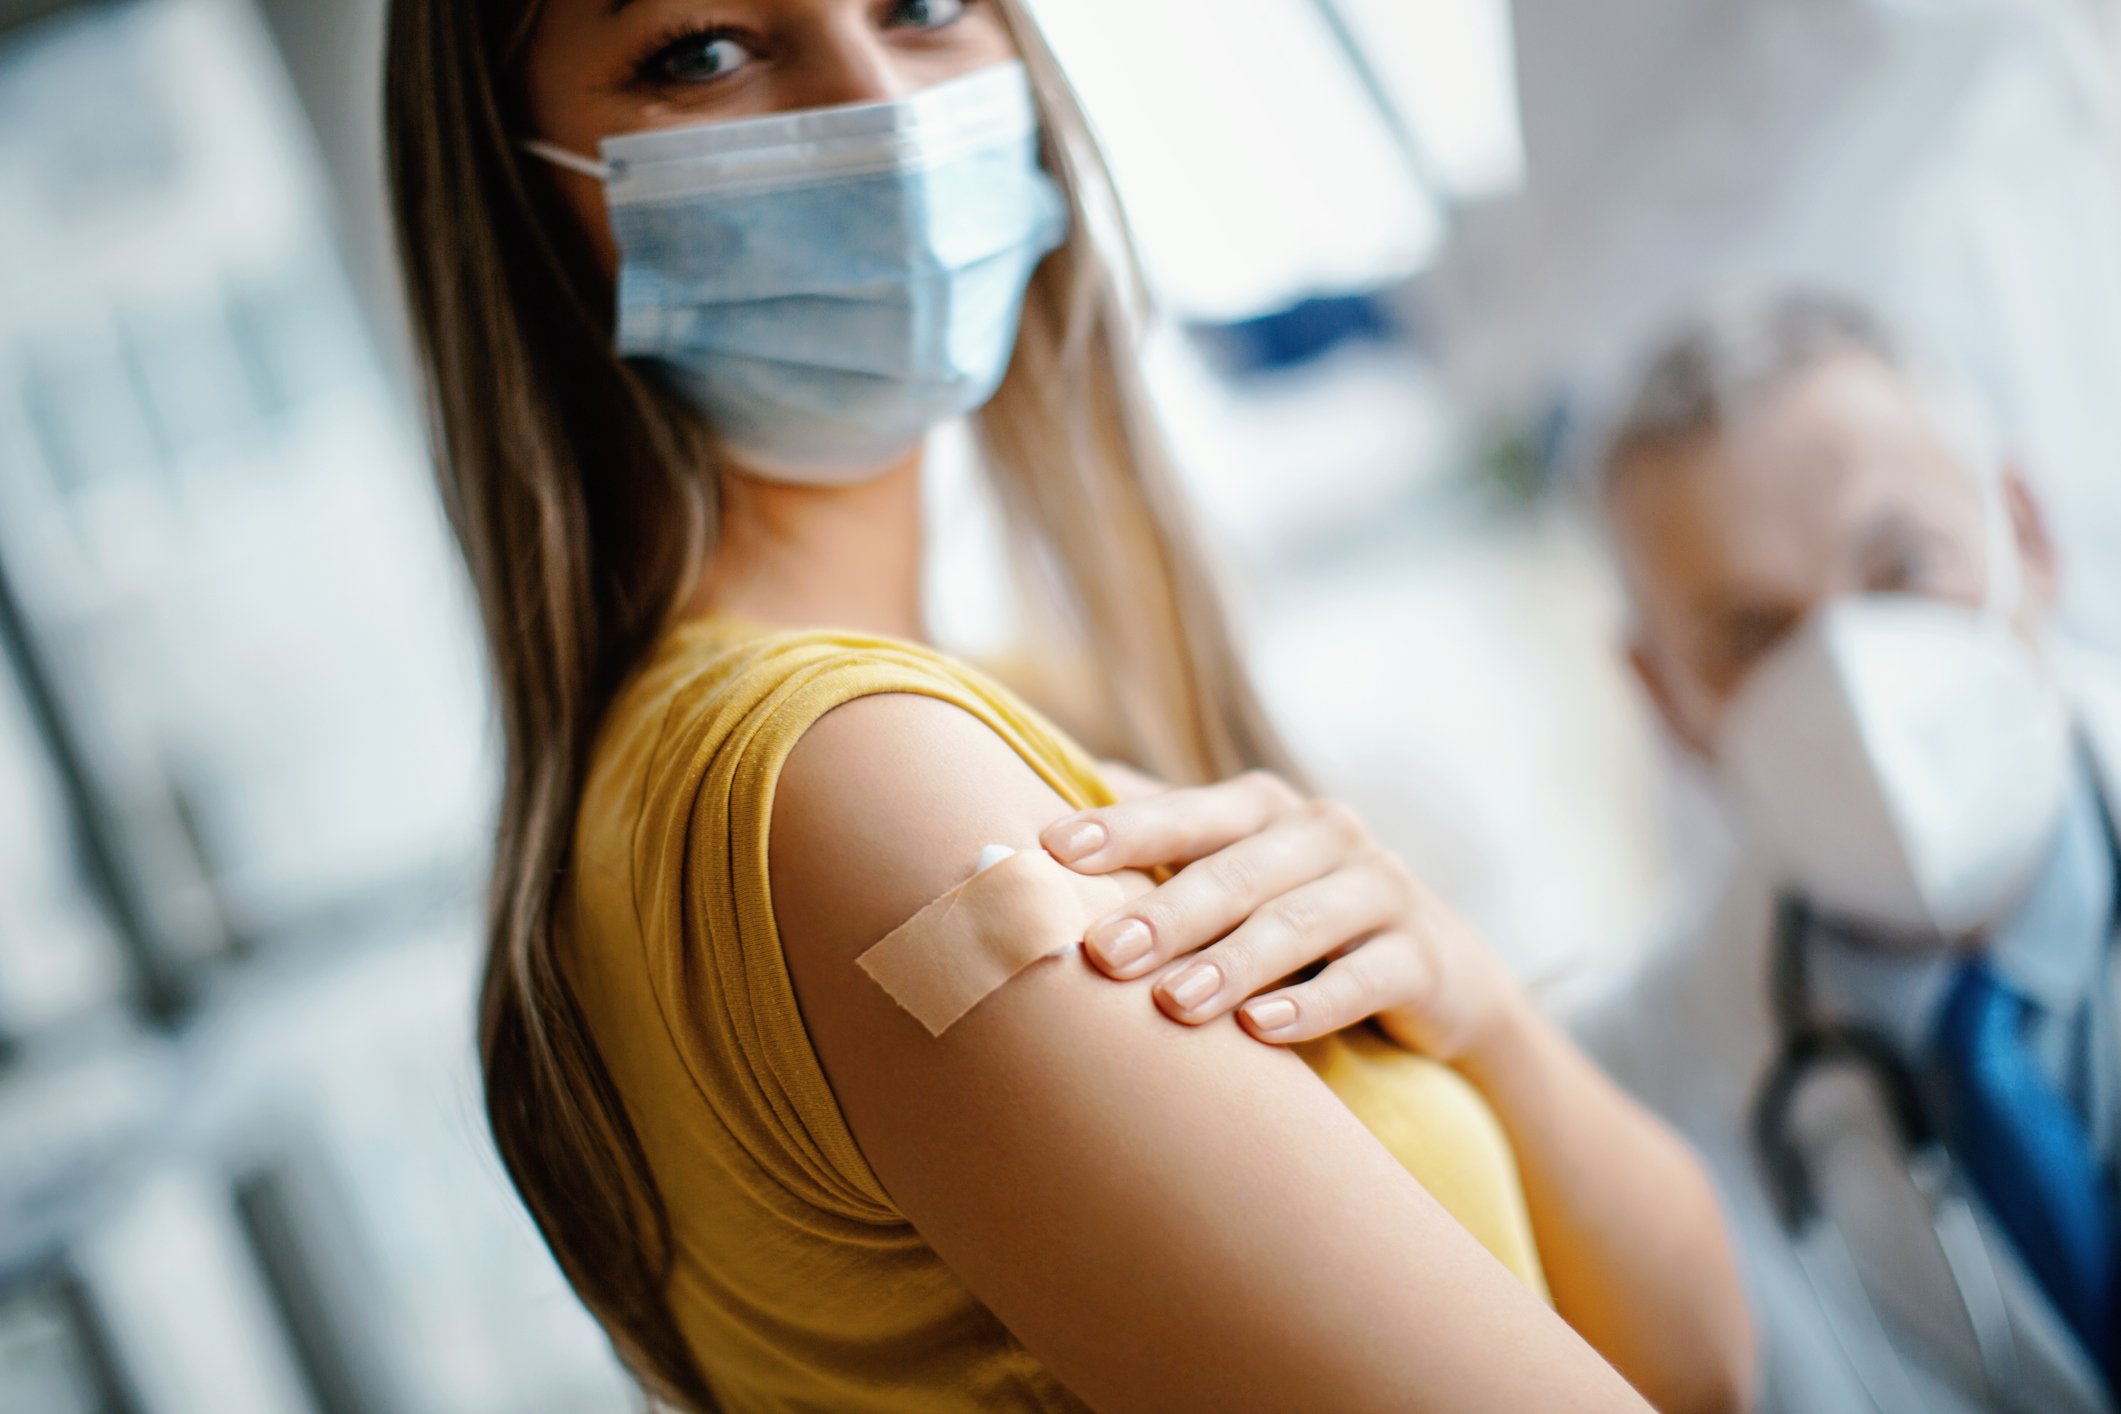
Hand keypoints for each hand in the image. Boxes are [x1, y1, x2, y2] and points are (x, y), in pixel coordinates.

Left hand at [1040, 771, 1518, 1060]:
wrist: (1437, 972)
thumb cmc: (1296, 909)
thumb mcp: (1234, 865)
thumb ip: (1157, 833)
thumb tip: (1053, 795)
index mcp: (1262, 807)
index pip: (1184, 813)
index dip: (1121, 829)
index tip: (1051, 852)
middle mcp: (1323, 834)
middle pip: (1235, 871)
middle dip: (1165, 912)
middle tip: (1102, 952)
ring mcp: (1380, 890)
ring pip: (1298, 923)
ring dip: (1232, 963)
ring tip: (1174, 1002)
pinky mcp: (1422, 957)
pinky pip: (1365, 979)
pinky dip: (1314, 1005)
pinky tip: (1262, 1031)